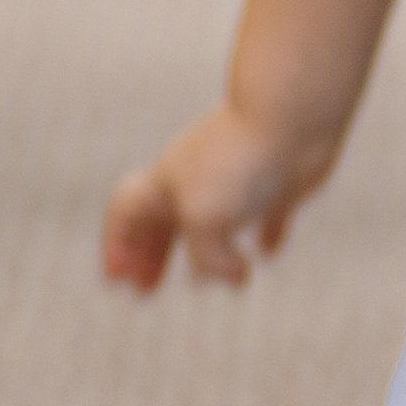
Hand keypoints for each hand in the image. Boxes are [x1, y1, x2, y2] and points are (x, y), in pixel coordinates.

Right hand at [100, 99, 334, 292]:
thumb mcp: (204, 221)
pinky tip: (267, 252)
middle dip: (150, 253)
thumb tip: (237, 275)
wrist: (290, 116)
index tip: (117, 280)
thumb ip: (208, 259)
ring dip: (202, 251)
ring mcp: (237, 180)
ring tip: (210, 279)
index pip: (125, 211)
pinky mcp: (277, 184)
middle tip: (144, 290)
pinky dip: (265, 236)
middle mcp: (196, 179)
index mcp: (166, 182)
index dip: (115, 244)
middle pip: (161, 219)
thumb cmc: (237, 161)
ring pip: (210, 220)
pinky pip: (267, 215)